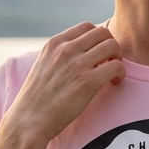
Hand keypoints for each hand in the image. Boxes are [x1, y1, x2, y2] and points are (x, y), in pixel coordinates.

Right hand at [5, 22, 124, 144]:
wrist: (29, 121)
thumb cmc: (36, 100)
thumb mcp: (43, 66)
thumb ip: (59, 56)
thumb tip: (79, 54)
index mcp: (54, 43)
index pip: (86, 27)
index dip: (97, 39)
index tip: (97, 55)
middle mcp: (66, 49)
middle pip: (103, 32)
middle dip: (110, 46)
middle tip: (109, 63)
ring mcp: (77, 64)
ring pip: (112, 46)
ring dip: (118, 58)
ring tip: (112, 74)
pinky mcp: (88, 81)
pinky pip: (116, 66)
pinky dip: (120, 73)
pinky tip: (114, 82)